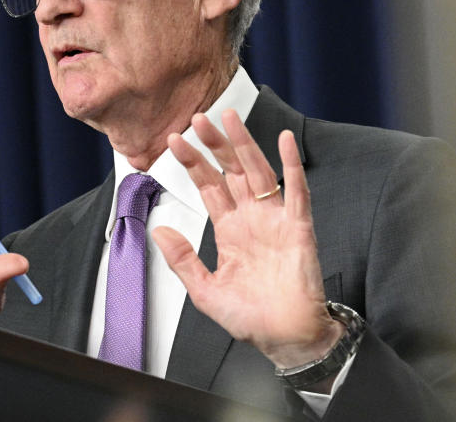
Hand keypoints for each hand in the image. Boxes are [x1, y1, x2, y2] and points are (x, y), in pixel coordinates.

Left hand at [152, 110, 344, 374]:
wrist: (285, 338)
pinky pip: (296, 190)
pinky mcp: (298, 227)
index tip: (174, 140)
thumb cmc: (250, 317)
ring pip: (258, 172)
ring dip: (244, 145)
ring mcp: (275, 219)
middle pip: (230, 171)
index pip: (208, 186)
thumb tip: (158, 230)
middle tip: (197, 118)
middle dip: (214, 145)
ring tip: (229, 119)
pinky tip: (282, 141)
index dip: (192, 163)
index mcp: (230, 229)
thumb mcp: (205, 290)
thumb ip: (182, 259)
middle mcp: (251, 218)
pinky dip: (291, 164)